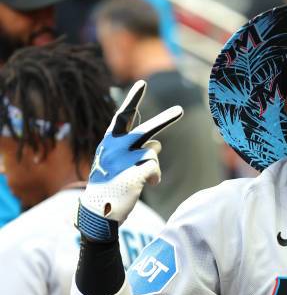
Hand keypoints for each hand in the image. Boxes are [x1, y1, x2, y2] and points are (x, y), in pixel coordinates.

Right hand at [76, 81, 182, 240]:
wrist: (98, 211)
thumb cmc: (110, 186)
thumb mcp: (117, 162)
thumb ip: (134, 149)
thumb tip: (158, 143)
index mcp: (109, 142)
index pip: (122, 116)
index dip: (133, 99)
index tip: (142, 83)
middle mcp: (116, 147)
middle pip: (146, 129)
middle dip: (165, 119)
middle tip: (180, 110)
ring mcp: (125, 160)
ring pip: (153, 151)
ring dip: (152, 163)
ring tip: (141, 176)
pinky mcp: (135, 173)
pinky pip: (156, 168)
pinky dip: (155, 176)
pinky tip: (146, 185)